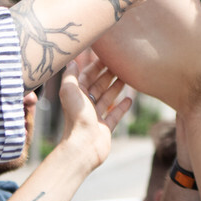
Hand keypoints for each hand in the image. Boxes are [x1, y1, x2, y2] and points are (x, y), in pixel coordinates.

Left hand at [57, 51, 131, 167]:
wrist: (83, 145)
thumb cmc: (76, 117)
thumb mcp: (70, 91)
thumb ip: (71, 76)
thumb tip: (72, 62)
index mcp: (76, 95)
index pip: (87, 76)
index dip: (96, 66)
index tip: (107, 55)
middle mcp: (85, 104)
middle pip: (98, 86)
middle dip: (108, 74)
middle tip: (121, 63)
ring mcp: (96, 116)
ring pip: (107, 98)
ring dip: (116, 87)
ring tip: (127, 77)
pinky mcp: (105, 127)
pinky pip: (115, 115)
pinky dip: (122, 107)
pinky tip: (130, 99)